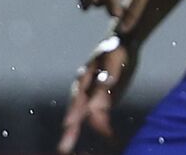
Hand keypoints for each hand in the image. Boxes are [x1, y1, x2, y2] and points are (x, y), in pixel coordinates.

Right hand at [57, 33, 135, 152]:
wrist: (123, 41)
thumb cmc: (115, 51)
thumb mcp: (111, 67)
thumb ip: (102, 86)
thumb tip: (93, 103)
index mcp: (84, 78)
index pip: (78, 99)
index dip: (73, 113)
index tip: (68, 125)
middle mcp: (85, 86)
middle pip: (76, 111)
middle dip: (70, 129)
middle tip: (63, 147)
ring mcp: (93, 91)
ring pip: (87, 114)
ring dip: (82, 129)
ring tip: (69, 145)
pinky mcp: (103, 96)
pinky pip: (100, 113)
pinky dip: (101, 124)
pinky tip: (106, 132)